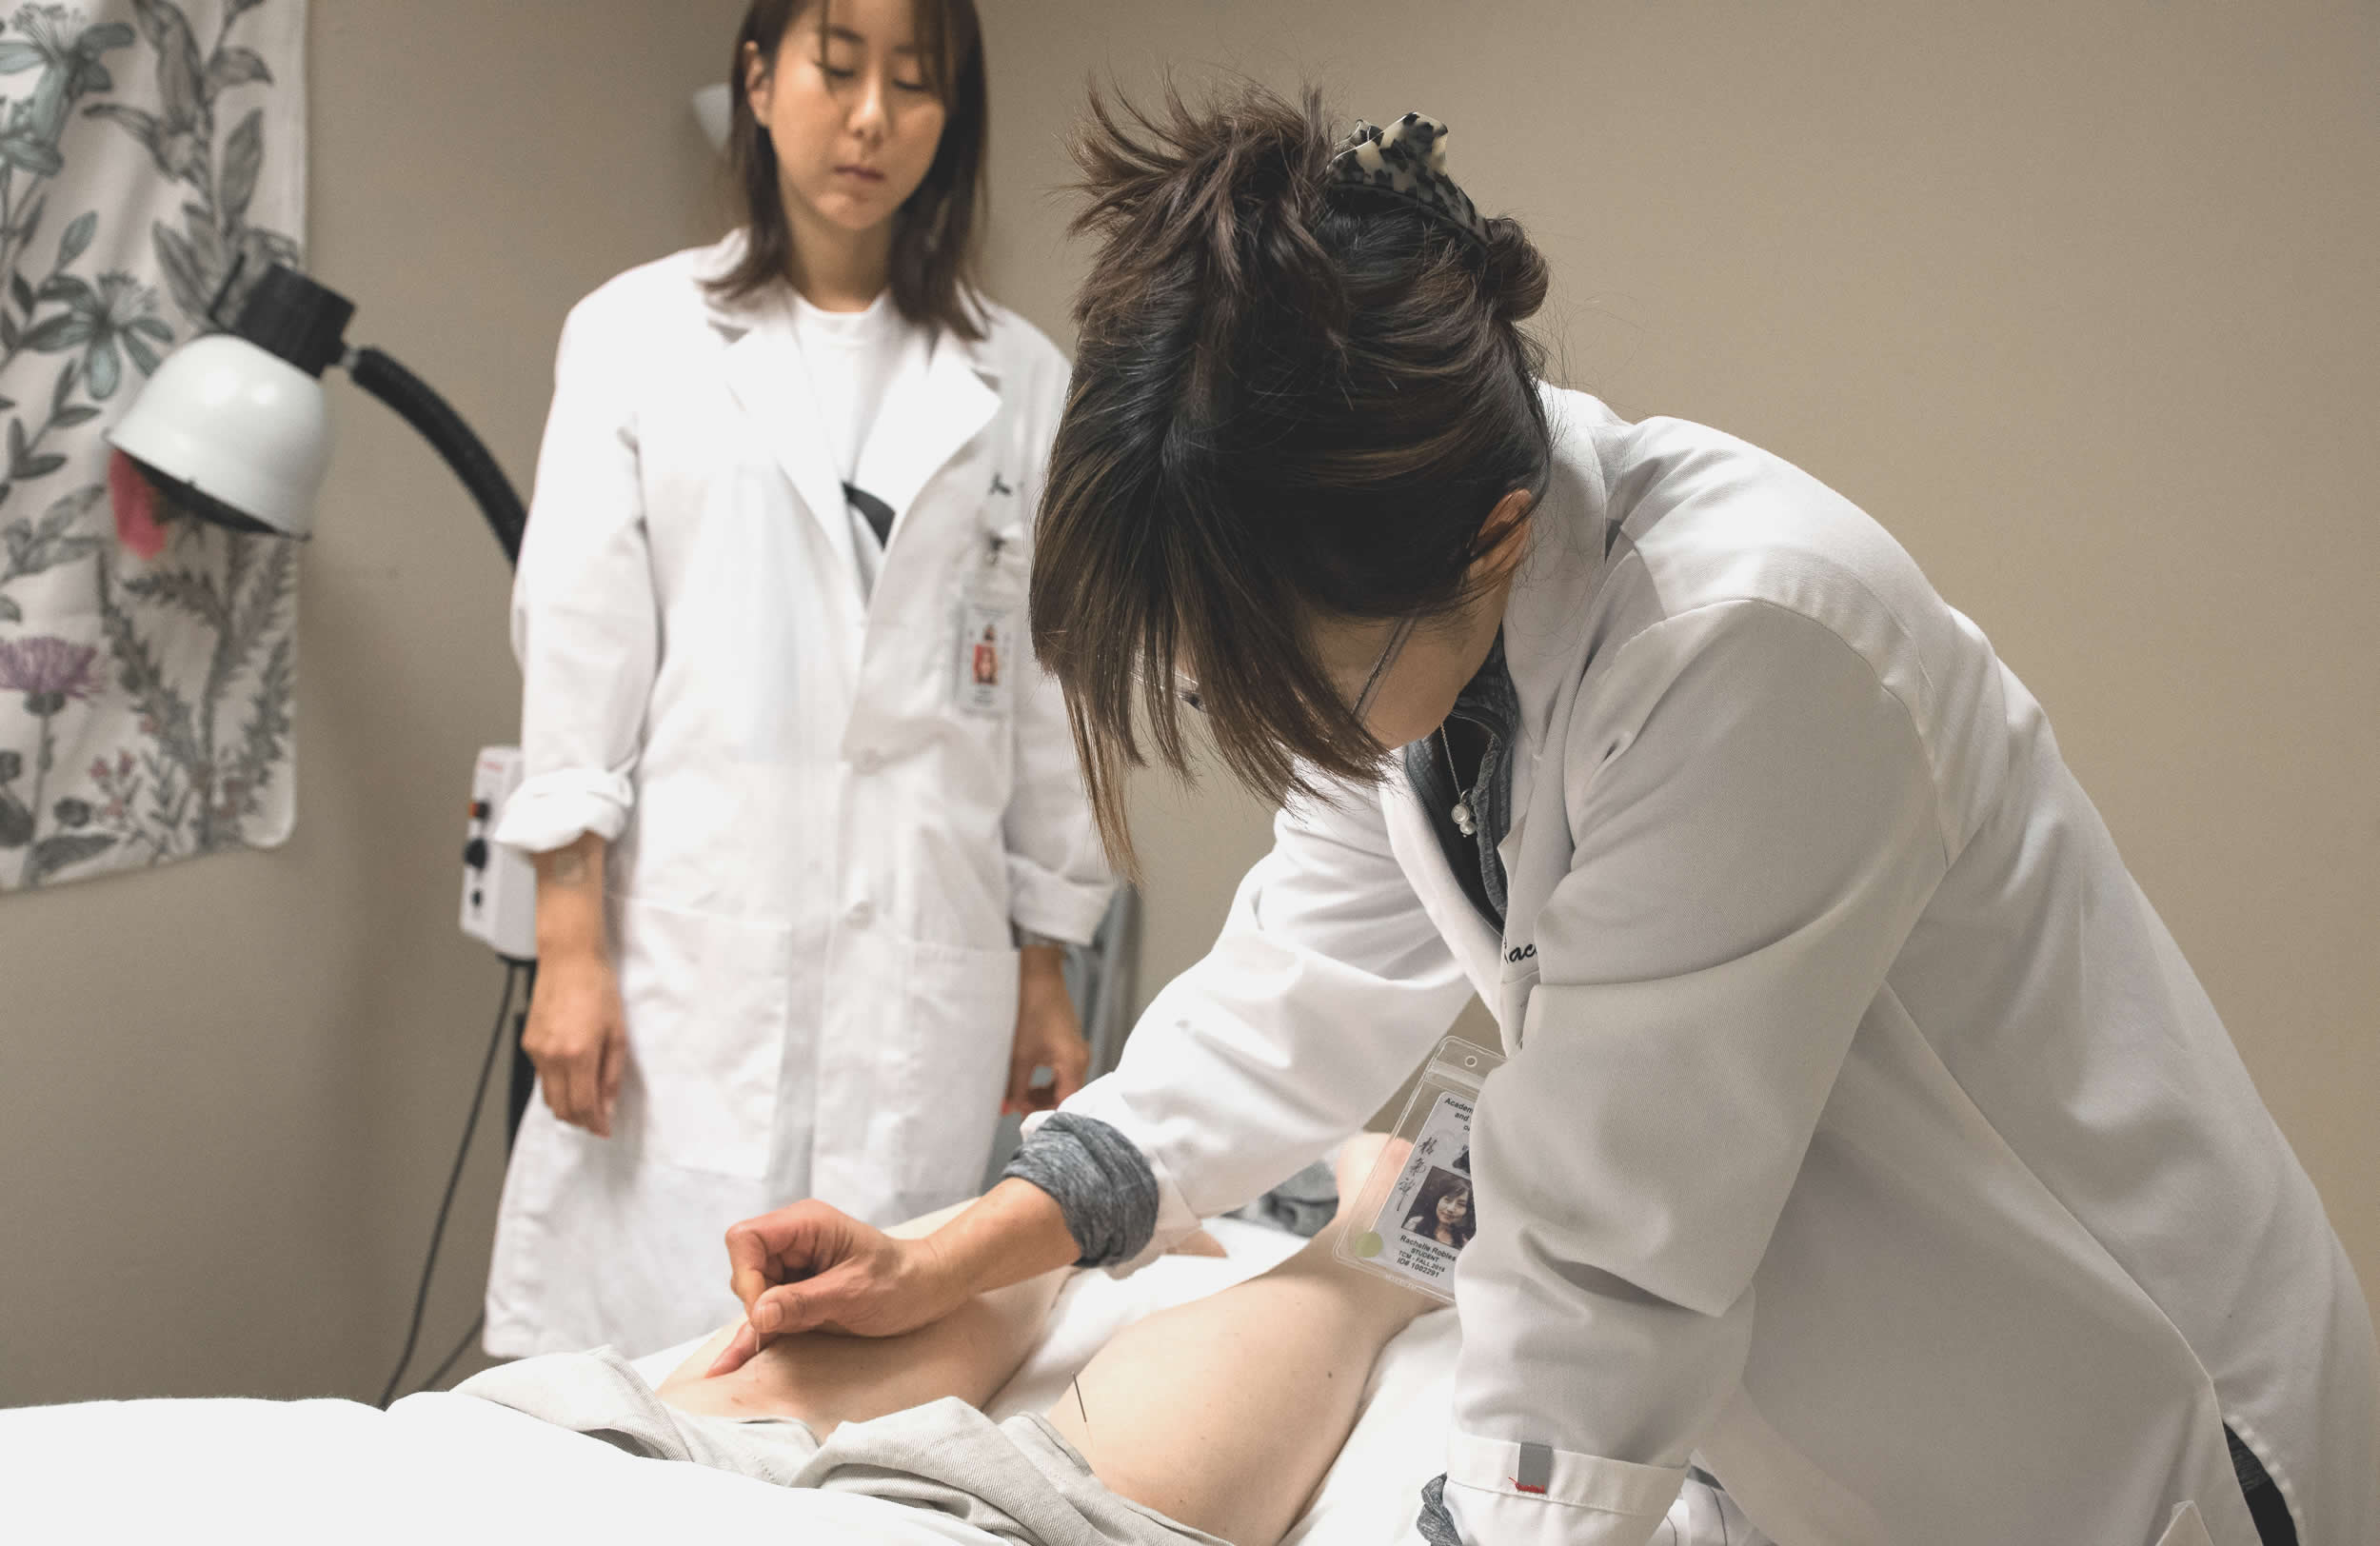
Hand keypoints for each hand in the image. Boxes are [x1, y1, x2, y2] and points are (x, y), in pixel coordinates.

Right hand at [521, 951, 627, 1136]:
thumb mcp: (618, 1033)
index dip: (594, 1123)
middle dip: (580, 1120)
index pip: (583, 1105)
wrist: (569, 960)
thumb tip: (608, 1104)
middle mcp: (552, 1056)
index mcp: (578, 1054)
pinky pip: (541, 1077)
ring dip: (567, 1105)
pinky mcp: (528, 1043)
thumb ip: (612, 1074)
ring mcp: (536, 1050)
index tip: (604, 1129)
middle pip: (561, 1108)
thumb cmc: (596, 987)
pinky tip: (572, 1077)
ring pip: (548, 1096)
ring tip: (587, 1102)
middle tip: (597, 1120)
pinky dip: (557, 1085)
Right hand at [708, 1200, 967, 1373]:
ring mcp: (794, 1270)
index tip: (764, 1309)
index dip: (746, 1275)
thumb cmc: (900, 1281)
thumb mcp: (854, 1292)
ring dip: (757, 1323)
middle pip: (744, 1268)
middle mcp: (794, 1243)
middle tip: (785, 1325)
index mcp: (805, 1225)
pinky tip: (726, 1366)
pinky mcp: (798, 1297)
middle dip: (755, 1301)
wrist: (929, 1290)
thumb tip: (756, 1313)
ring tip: (766, 1348)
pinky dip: (751, 1338)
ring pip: (752, 1296)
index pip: (746, 1239)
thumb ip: (803, 1302)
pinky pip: (765, 1316)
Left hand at [1005, 944, 1088, 1116]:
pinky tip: (1028, 1080)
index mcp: (1073, 1064)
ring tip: (1018, 1094)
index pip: (1066, 1105)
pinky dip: (1046, 1081)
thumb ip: (1014, 1087)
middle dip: (1041, 1105)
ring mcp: (1077, 1051)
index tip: (1024, 1121)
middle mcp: (1081, 1059)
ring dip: (1042, 1094)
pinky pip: (1062, 1072)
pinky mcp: (1069, 1044)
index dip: (1044, 1116)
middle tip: (1016, 1108)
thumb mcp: (1019, 1055)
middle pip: (1066, 1096)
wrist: (1037, 976)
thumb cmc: (1030, 1010)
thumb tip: (1006, 1110)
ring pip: (1063, 1085)